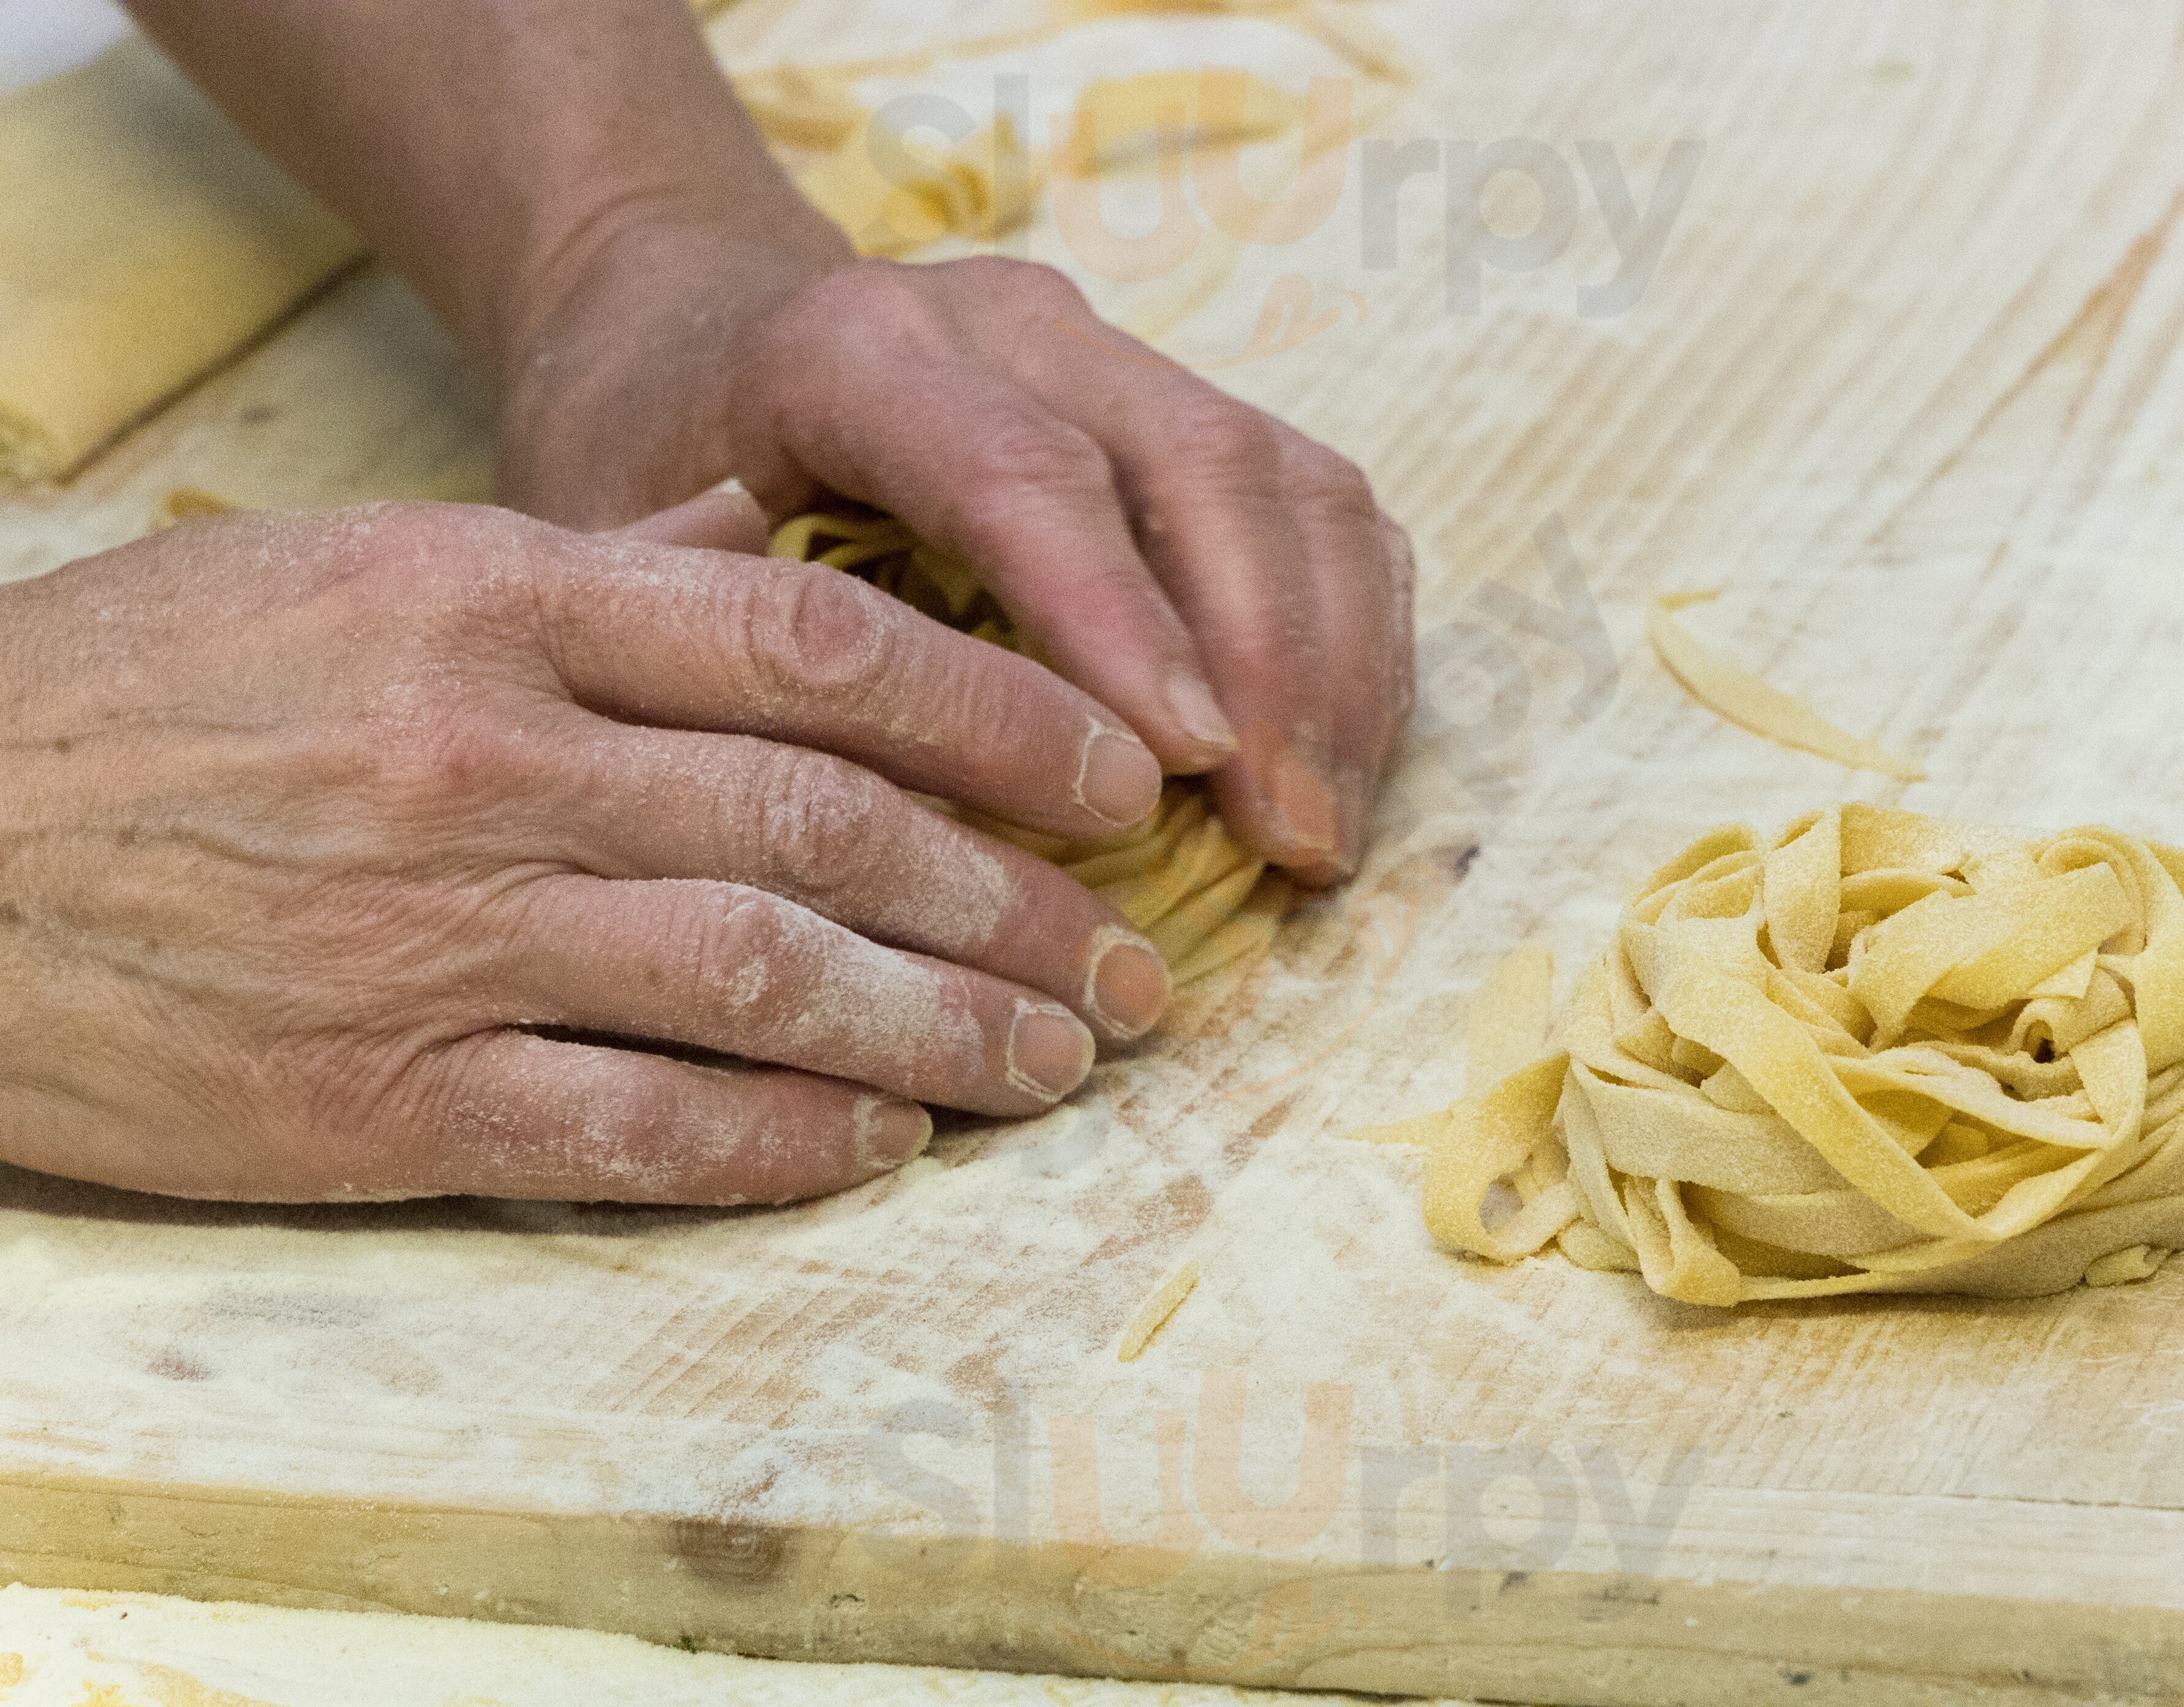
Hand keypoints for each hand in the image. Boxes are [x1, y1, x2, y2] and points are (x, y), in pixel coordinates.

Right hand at [0, 496, 1176, 1203]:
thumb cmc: (154, 698)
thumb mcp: (364, 568)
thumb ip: (588, 563)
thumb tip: (767, 533)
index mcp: (497, 607)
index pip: (824, 648)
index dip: (1007, 718)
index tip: (1121, 775)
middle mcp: (490, 764)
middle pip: (832, 827)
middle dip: (1020, 904)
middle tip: (1132, 963)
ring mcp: (436, 938)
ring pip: (765, 979)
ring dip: (945, 1032)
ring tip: (1056, 1062)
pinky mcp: (375, 1102)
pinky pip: (632, 1126)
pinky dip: (782, 1140)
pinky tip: (881, 1142)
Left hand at [497, 216, 1414, 884]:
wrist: (689, 330)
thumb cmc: (649, 469)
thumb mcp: (615, 549)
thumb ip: (713, 657)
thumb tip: (851, 833)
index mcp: (859, 351)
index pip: (1019, 472)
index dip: (1116, 618)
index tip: (1183, 765)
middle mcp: (1011, 328)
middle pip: (1196, 467)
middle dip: (1269, 667)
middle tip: (1291, 843)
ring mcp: (1115, 359)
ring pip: (1287, 484)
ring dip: (1334, 669)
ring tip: (1323, 836)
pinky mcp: (1183, 409)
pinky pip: (1319, 510)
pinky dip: (1352, 641)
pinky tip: (1337, 768)